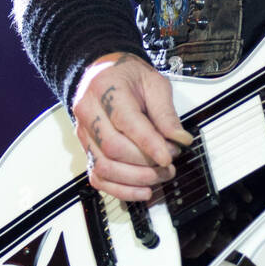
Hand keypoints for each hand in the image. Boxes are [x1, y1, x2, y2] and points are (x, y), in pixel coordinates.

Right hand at [71, 52, 193, 201]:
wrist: (103, 74)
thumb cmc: (128, 76)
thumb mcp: (154, 83)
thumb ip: (165, 112)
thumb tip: (180, 139)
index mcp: (106, 90)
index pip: (126, 122)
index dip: (149, 143)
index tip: (169, 156)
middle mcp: (89, 113)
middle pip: (113, 148)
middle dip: (145, 163)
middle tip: (170, 164)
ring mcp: (84, 134)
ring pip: (104, 167)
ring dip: (135, 179)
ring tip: (160, 176)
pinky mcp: (86, 150)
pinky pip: (97, 177)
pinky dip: (120, 190)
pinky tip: (142, 191)